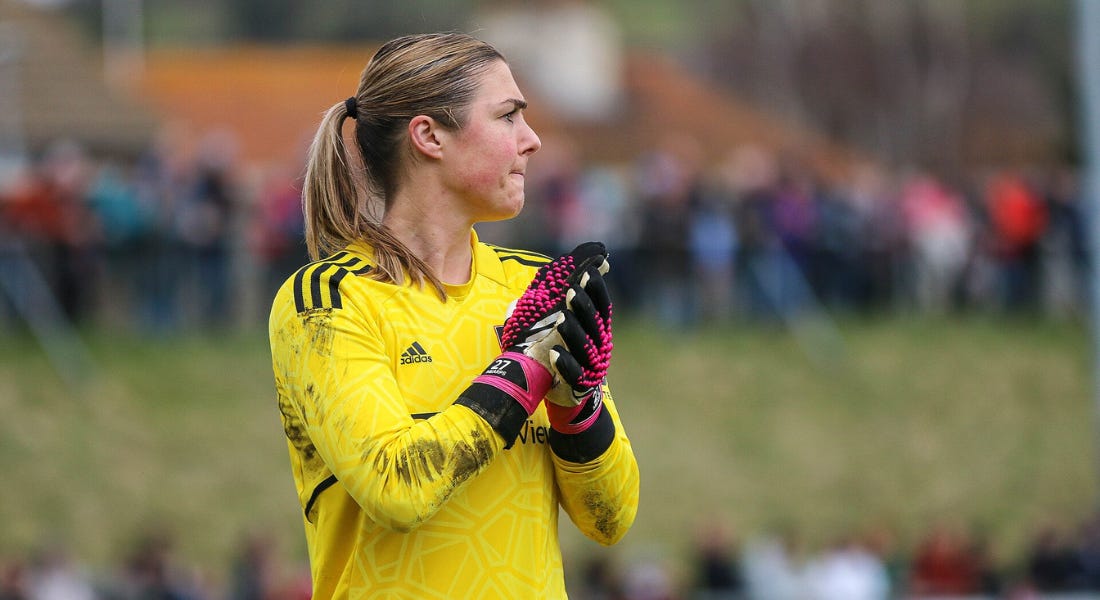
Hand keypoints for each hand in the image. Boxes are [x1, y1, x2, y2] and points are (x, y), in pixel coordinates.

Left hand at [546, 260, 613, 433]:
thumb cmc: (561, 350)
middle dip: (583, 306)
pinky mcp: (580, 385)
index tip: (588, 271)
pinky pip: (574, 374)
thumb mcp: (561, 326)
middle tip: (571, 290)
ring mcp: (592, 365)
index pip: (600, 305)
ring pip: (584, 347)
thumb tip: (543, 277)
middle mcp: (599, 345)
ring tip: (561, 319)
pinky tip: (554, 353)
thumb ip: (553, 304)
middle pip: (593, 323)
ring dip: (573, 332)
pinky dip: (565, 363)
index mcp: (596, 328)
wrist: (565, 392)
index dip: (596, 289)